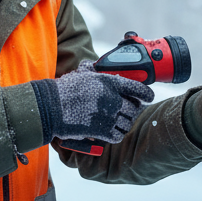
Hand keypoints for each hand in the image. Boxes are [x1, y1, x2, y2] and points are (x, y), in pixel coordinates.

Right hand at [33, 61, 154, 142]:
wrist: (51, 106)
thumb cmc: (64, 89)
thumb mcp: (82, 74)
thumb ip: (93, 70)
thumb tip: (93, 65)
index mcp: (109, 82)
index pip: (137, 88)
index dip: (146, 94)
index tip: (149, 97)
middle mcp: (112, 98)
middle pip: (134, 108)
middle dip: (131, 110)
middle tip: (126, 112)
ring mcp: (108, 115)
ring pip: (127, 123)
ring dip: (123, 124)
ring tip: (117, 122)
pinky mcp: (101, 130)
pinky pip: (118, 135)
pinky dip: (116, 135)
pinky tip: (110, 131)